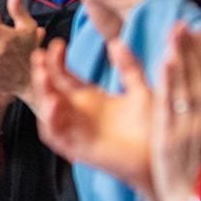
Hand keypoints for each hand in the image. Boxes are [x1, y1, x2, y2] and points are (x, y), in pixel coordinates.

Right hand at [29, 38, 152, 189]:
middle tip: (39, 55)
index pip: (63, 76)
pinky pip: (57, 137)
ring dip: (42, 94)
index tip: (58, 43)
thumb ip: (129, 67)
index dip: (57, 60)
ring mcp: (77, 131)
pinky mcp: (80, 149)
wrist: (161, 157)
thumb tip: (116, 42)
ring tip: (43, 75)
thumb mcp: (140, 90)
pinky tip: (54, 105)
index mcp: (90, 98)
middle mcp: (79, 114)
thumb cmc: (152, 127)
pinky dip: (51, 122)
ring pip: (48, 112)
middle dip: (42, 72)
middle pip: (51, 90)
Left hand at [150, 24, 200, 200]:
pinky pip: (169, 104)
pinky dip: (169, 81)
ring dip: (180, 57)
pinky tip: (165, 61)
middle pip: (200, 77)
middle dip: (191, 49)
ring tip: (174, 34)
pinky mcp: (170, 139)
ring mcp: (189, 128)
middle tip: (183, 25)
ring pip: (185, 85)